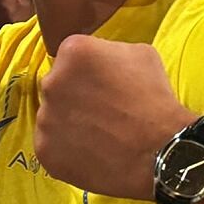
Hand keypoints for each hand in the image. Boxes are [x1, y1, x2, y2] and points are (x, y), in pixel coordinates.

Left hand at [35, 35, 195, 199]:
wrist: (158, 151)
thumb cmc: (154, 99)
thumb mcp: (141, 54)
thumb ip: (109, 51)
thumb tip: (99, 61)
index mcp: (72, 52)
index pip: (71, 58)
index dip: (89, 72)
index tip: (104, 85)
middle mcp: (51, 82)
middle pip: (57, 86)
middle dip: (74, 95)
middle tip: (101, 111)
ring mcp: (44, 119)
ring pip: (52, 117)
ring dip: (69, 122)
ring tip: (98, 135)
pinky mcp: (44, 150)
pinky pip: (52, 145)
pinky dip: (67, 149)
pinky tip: (91, 152)